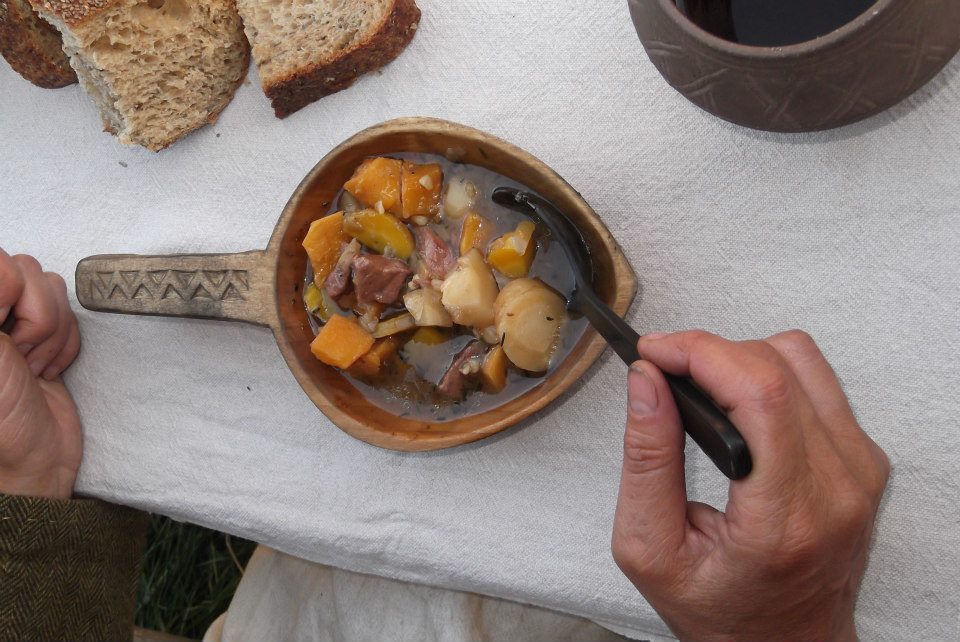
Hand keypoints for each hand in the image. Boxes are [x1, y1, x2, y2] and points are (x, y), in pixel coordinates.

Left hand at [0, 250, 81, 498]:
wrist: (33, 461)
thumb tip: (8, 270)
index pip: (0, 264)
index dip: (10, 291)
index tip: (3, 328)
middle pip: (25, 269)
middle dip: (34, 317)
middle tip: (18, 355)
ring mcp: (13, 320)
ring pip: (51, 286)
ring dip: (51, 332)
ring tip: (32, 366)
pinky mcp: (45, 334)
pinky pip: (71, 310)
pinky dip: (67, 341)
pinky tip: (48, 368)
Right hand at [612, 330, 888, 641]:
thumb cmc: (720, 611)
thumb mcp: (649, 548)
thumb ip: (646, 460)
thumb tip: (646, 382)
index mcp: (785, 517)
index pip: (760, 395)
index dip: (701, 353)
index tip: (655, 351)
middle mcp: (837, 487)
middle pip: (778, 367)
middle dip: (709, 352)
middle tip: (664, 369)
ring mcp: (859, 471)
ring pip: (802, 359)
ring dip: (741, 360)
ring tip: (702, 388)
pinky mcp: (864, 460)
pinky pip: (818, 381)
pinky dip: (769, 376)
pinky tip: (739, 406)